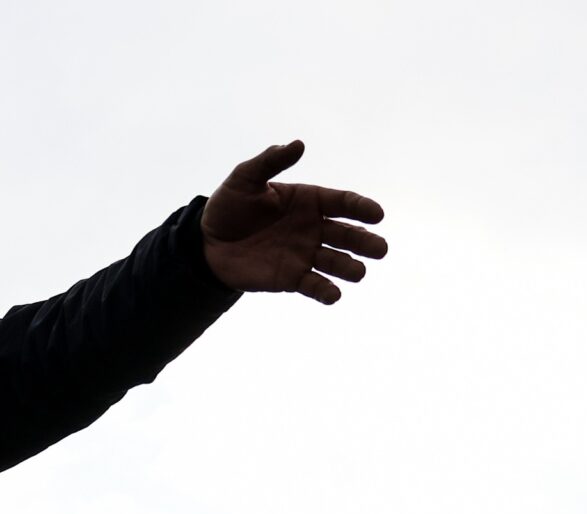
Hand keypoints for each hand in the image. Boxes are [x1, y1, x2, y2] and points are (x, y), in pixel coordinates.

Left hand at [201, 141, 387, 303]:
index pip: (343, 203)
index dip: (361, 208)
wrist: (206, 243)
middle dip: (365, 242)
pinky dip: (325, 291)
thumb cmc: (229, 206)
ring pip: (335, 262)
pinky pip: (313, 285)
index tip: (377, 215)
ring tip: (359, 272)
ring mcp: (304, 254)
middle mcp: (313, 228)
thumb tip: (298, 144)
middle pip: (347, 235)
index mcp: (310, 201)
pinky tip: (334, 296)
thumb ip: (271, 161)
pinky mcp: (290, 278)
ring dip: (349, 267)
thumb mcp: (245, 178)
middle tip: (380, 250)